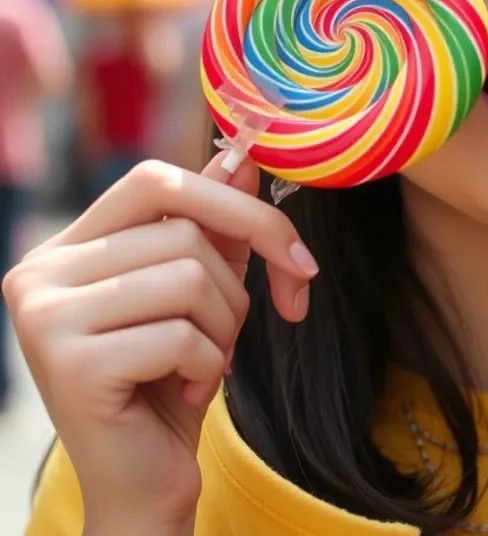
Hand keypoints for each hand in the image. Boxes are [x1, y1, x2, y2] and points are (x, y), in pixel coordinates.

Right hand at [3, 154, 318, 531]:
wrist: (142, 483)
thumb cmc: (172, 378)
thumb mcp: (202, 291)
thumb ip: (215, 224)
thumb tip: (239, 155)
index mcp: (68, 246)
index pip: (156, 180)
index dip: (235, 204)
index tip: (295, 252)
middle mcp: (39, 273)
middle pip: (183, 230)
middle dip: (240, 281)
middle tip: (244, 328)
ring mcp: (44, 318)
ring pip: (188, 277)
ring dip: (224, 327)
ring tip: (202, 362)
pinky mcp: (68, 365)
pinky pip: (181, 334)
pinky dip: (208, 365)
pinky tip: (185, 391)